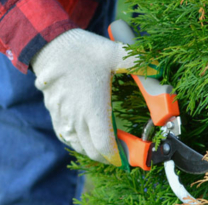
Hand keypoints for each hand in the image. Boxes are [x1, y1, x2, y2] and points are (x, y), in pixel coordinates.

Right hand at [32, 29, 136, 165]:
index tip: (127, 158)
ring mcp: (62, 116)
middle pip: (91, 150)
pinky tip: (84, 137)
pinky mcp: (52, 111)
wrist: (49, 44)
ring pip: (77, 144)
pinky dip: (76, 141)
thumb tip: (159, 67)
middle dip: (107, 157)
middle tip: (121, 154)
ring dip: (91, 150)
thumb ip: (139, 62)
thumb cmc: (82, 50)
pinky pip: (64, 135)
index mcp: (93, 109)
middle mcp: (76, 117)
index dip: (116, 157)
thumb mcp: (114, 53)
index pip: (103, 146)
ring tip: (105, 147)